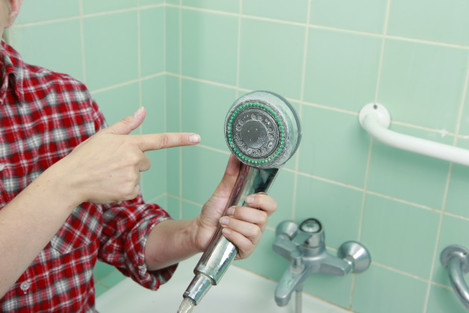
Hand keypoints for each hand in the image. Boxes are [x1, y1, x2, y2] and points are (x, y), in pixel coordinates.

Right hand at [54, 107, 199, 204]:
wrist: (70, 180)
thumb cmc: (86, 156)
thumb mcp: (105, 135)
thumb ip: (127, 124)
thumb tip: (143, 110)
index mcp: (130, 143)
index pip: (161, 140)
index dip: (181, 139)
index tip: (198, 138)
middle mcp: (134, 159)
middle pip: (146, 162)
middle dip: (133, 163)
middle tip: (112, 164)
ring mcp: (133, 176)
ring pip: (138, 176)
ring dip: (126, 176)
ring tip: (107, 175)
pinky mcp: (129, 192)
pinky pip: (133, 191)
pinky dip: (123, 190)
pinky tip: (109, 186)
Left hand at [194, 155, 276, 258]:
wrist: (200, 229)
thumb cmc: (213, 211)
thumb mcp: (222, 191)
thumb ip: (231, 174)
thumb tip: (235, 155)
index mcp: (256, 208)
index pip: (271, 204)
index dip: (262, 201)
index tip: (248, 198)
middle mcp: (258, 223)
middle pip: (262, 218)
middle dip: (242, 213)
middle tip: (228, 211)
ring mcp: (253, 238)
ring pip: (254, 231)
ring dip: (234, 225)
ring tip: (223, 222)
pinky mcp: (246, 250)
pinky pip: (246, 244)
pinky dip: (233, 236)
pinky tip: (225, 233)